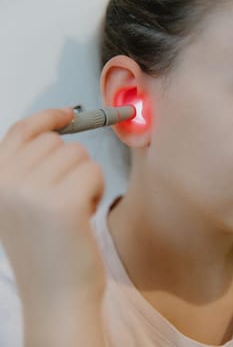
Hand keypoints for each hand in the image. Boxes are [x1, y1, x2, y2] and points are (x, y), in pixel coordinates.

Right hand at [0, 108, 106, 345]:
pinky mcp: (63, 203)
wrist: (56, 296)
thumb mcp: (24, 202)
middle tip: (65, 198)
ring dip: (84, 180)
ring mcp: (33, 191)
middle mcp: (7, 181)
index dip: (47, 118)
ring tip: (72, 211)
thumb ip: (33, 164)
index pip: (22, 130)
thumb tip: (63, 122)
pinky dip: (95, 191)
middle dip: (70, 166)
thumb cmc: (48, 248)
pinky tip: (84, 216)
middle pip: (58, 142)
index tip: (67, 113)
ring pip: (79, 156)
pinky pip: (93, 172)